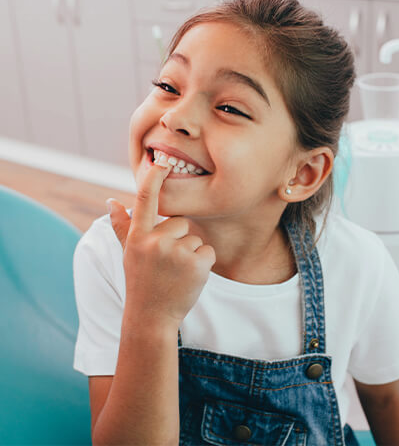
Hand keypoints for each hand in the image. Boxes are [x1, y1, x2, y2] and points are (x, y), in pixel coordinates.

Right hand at [106, 160, 215, 326]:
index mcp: (138, 237)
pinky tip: (189, 278)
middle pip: (180, 222)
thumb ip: (122, 226)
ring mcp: (176, 253)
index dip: (154, 178)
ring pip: (195, 238)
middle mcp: (155, 242)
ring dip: (190, 254)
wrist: (151, 317)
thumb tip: (111, 201)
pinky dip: (203, 263)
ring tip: (176, 273)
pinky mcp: (196, 264)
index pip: (145, 200)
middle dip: (179, 239)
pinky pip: (208, 251)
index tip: (162, 160)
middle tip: (167, 263)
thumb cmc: (141, 282)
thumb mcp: (128, 253)